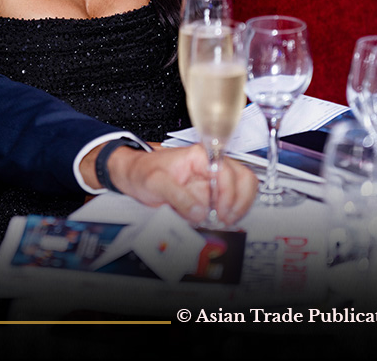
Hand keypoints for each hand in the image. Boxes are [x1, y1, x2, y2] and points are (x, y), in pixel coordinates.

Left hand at [100, 143, 256, 224]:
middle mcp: (211, 165)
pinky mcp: (210, 193)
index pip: (227, 171)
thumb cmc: (143, 171)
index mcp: (200, 156)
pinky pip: (230, 201)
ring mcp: (212, 179)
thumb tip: (199, 212)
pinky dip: (230, 212)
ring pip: (242, 189)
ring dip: (238, 207)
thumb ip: (177, 196)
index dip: (229, 193)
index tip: (222, 212)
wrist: (134, 175)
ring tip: (224, 221)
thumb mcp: (155, 182)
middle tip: (227, 219)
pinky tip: (219, 221)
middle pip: (243, 178)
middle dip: (240, 201)